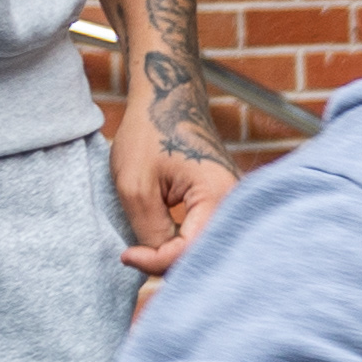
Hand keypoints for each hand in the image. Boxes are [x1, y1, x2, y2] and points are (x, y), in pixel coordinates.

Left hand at [101, 95, 238, 278]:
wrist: (170, 100)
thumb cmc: (151, 133)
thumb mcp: (136, 185)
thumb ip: (150, 230)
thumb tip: (156, 261)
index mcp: (219, 197)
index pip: (191, 251)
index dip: (155, 261)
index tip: (126, 254)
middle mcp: (236, 205)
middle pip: (204, 255)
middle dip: (167, 262)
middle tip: (133, 254)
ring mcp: (233, 205)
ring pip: (205, 248)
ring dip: (175, 253)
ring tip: (143, 247)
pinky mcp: (224, 205)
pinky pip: (206, 235)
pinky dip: (182, 243)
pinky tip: (161, 239)